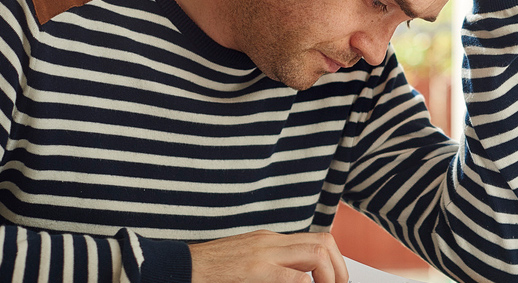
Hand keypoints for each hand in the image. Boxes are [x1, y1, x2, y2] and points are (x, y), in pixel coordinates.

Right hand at [190, 230, 349, 282]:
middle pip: (323, 241)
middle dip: (339, 268)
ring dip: (329, 275)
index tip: (336, 280)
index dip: (334, 260)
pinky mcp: (253, 270)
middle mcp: (270, 241)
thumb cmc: (209, 270)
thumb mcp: (245, 261)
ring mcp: (262, 253)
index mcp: (269, 239)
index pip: (315, 239)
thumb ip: (270, 266)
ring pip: (315, 253)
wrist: (178, 267)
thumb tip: (295, 278)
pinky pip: (292, 276)